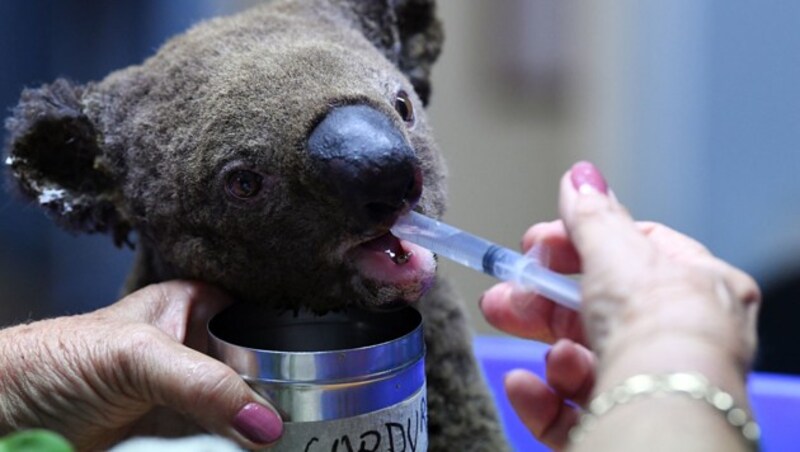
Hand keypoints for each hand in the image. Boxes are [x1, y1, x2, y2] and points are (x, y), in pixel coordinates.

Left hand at [0, 281, 282, 449]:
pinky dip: (241, 449)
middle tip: (309, 418)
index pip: (263, 321)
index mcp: (196, 307)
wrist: (4, 421)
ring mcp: (190, 398)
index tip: (322, 376)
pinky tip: (258, 449)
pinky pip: (226, 445)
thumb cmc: (53, 362)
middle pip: (262, 372)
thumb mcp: (135, 357)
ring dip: (264, 428)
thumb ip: (204, 384)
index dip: (293, 345)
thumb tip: (267, 425)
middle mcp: (199, 350)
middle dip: (283, 395)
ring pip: (247, 413)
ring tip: (294, 438)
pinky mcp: (181, 439)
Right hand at [480, 162, 759, 449]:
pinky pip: (575, 412)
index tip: (534, 245)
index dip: (578, 246)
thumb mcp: (615, 251)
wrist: (662, 407)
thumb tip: (579, 176)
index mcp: (696, 289)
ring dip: (551, 349)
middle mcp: (679, 341)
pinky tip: (524, 386)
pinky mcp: (622, 428)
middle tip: (502, 296)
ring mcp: (652, 389)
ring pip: (585, 363)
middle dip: (541, 302)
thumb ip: (591, 215)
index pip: (633, 255)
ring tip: (534, 344)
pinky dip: (544, 397)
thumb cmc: (657, 325)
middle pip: (597, 313)